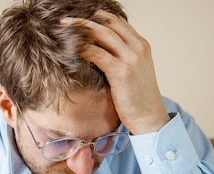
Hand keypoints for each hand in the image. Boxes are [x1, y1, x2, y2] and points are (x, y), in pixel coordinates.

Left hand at [63, 11, 169, 134]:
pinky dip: (82, 48)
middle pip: (109, 23)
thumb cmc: (137, 99)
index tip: (80, 16)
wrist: (150, 117)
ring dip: (81, 29)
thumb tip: (97, 52)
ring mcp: (131, 58)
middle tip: (66, 19)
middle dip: (86, 18)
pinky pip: (97, 53)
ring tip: (63, 28)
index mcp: (141, 45)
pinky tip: (69, 48)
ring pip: (103, 34)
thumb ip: (121, 58)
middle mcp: (138, 47)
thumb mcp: (133, 72)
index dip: (98, 16)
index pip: (118, 22)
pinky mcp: (122, 72)